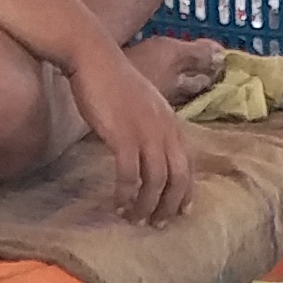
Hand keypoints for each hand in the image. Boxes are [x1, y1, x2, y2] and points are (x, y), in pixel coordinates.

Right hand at [74, 48, 199, 225]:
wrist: (94, 58)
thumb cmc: (113, 81)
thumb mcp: (142, 105)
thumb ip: (151, 127)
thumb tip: (147, 152)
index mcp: (171, 123)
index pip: (188, 165)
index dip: (185, 193)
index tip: (178, 212)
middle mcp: (164, 129)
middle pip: (177, 178)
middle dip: (168, 206)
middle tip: (156, 224)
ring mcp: (145, 132)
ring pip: (156, 181)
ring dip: (146, 205)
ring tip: (135, 219)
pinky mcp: (123, 135)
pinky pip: (130, 174)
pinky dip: (126, 193)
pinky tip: (118, 203)